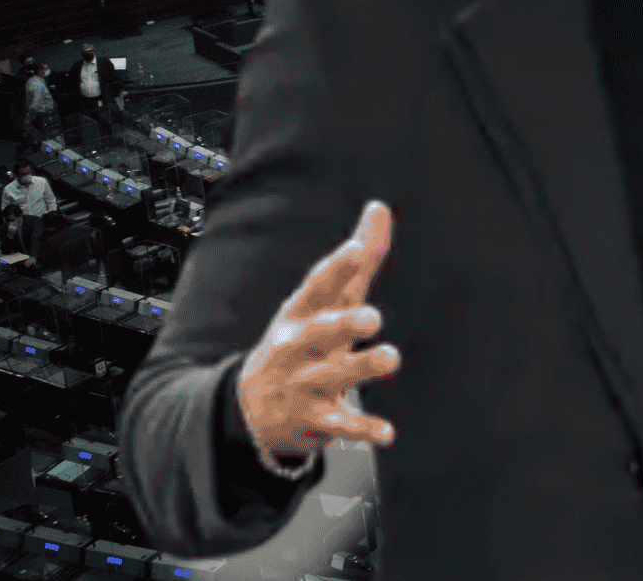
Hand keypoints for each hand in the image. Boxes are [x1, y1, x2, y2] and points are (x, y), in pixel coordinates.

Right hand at [238, 201, 399, 459]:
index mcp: (300, 314)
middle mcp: (298, 349)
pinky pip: (339, 426)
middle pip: (319, 333)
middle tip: (372, 317)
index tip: (356, 249)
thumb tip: (379, 208)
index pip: (316, 288)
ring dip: (360, 369)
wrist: (252, 409)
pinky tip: (387, 434)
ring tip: (390, 357)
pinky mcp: (314, 420)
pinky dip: (362, 430)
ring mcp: (303, 385)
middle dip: (342, 324)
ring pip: (332, 378)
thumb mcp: (322, 302)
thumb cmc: (302, 341)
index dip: (335, 269)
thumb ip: (356, 260)